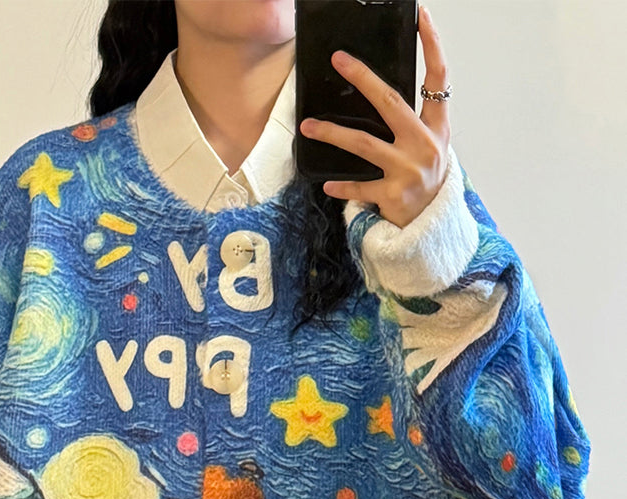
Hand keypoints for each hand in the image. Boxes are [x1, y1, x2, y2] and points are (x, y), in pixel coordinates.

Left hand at [299, 5, 450, 228]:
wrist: (433, 228)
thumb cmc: (426, 182)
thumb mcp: (428, 147)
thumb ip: (410, 123)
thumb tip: (375, 95)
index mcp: (438, 127)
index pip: (438, 77)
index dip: (432, 44)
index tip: (421, 16)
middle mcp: (425, 144)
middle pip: (391, 102)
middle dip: (363, 78)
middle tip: (339, 60)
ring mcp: (409, 170)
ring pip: (364, 144)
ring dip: (332, 133)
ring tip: (308, 127)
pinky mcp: (393, 196)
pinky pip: (359, 187)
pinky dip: (342, 186)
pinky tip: (327, 184)